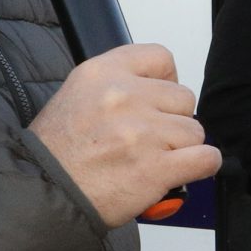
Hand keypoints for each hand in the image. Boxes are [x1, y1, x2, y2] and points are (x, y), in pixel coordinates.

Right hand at [28, 43, 221, 228]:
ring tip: (153, 159)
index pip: (161, 58)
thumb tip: (161, 90)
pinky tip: (184, 170)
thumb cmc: (58, 152)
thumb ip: (119, 84)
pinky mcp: (156, 168)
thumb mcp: (78, 95)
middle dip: (173, 120)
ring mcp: (142, 132)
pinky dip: (202, 166)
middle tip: (150, 139)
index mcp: (102, 73)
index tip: (159, 99)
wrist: (44, 193)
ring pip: (195, 131)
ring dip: (181, 148)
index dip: (167, 81)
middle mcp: (124, 97)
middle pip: (184, 98)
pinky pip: (207, 158)